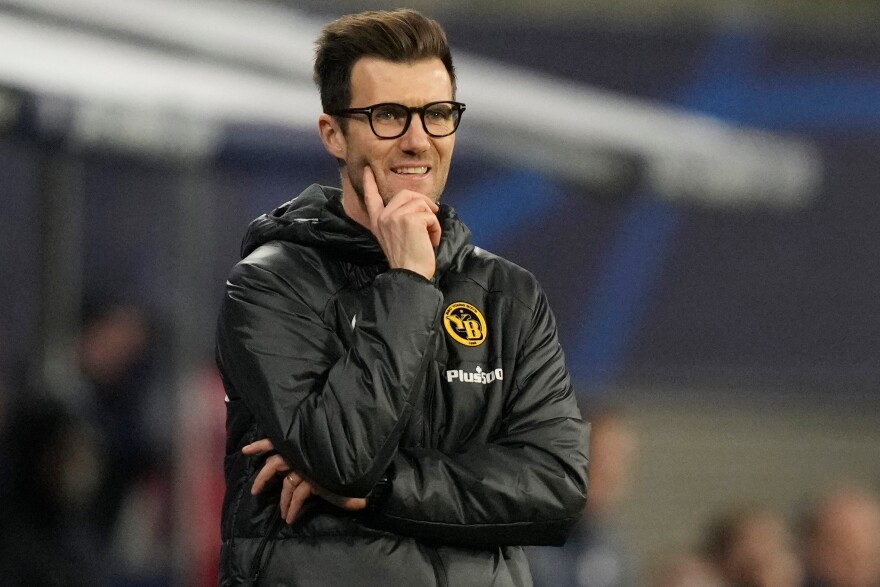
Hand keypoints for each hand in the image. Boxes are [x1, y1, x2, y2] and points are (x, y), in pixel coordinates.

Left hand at [243, 439, 366, 522]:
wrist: (363, 475)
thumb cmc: (341, 463)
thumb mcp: (320, 460)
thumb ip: (305, 461)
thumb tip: (288, 473)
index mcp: (301, 445)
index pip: (276, 441)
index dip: (261, 445)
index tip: (245, 450)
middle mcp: (302, 454)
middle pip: (275, 463)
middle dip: (263, 477)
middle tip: (255, 491)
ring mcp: (307, 466)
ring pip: (287, 483)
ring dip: (283, 501)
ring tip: (282, 513)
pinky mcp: (313, 479)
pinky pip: (298, 495)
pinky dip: (292, 508)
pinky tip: (290, 518)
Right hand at [363, 166, 440, 279]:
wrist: (410, 274)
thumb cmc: (407, 261)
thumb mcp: (395, 238)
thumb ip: (398, 221)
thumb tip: (419, 206)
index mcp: (378, 222)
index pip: (371, 198)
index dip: (370, 183)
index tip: (368, 171)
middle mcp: (384, 217)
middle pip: (406, 194)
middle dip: (424, 202)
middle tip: (433, 215)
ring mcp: (395, 216)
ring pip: (421, 204)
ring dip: (432, 220)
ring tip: (429, 236)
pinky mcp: (410, 219)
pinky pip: (430, 215)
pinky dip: (436, 228)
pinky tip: (431, 241)